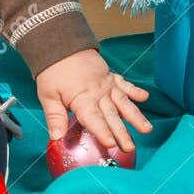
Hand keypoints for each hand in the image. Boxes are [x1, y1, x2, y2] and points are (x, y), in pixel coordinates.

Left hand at [36, 48, 152, 154]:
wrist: (61, 45)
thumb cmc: (53, 72)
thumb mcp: (47, 95)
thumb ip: (55, 117)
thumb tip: (56, 137)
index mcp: (82, 99)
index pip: (94, 119)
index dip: (102, 132)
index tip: (110, 143)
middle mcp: (98, 93)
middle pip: (111, 116)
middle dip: (122, 133)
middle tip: (130, 147)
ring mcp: (107, 84)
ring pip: (123, 103)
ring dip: (135, 116)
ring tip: (146, 129)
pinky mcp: (111, 77)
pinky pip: (125, 84)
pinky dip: (135, 90)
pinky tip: (145, 98)